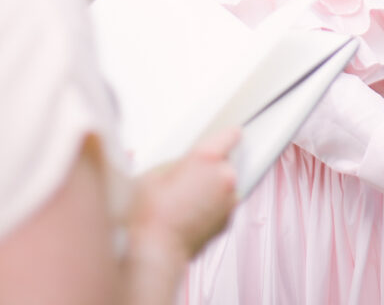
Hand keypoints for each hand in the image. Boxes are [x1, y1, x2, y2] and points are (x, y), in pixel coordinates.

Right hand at [129, 128, 239, 265]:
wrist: (155, 250)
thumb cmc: (150, 213)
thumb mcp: (156, 173)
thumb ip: (179, 162)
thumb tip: (185, 164)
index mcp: (207, 157)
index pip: (230, 135)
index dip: (225, 137)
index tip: (224, 138)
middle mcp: (224, 176)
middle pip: (225, 163)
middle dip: (210, 168)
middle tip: (188, 179)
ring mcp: (229, 200)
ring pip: (225, 185)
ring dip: (213, 188)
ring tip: (187, 200)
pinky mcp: (228, 221)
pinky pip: (224, 204)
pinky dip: (213, 206)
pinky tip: (192, 213)